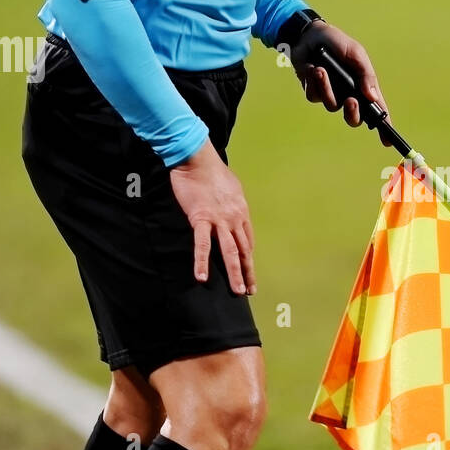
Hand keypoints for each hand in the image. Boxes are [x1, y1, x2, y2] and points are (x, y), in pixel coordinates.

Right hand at [168, 141, 255, 294]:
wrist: (198, 158)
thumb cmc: (212, 170)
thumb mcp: (231, 188)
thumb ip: (232, 203)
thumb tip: (231, 210)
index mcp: (241, 212)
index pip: (248, 240)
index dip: (249, 258)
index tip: (250, 271)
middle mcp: (235, 218)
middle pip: (244, 250)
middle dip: (248, 272)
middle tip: (250, 290)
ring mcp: (219, 220)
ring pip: (230, 252)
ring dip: (235, 273)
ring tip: (238, 291)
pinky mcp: (201, 219)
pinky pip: (202, 245)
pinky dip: (202, 262)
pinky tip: (201, 277)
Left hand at [290, 22, 392, 143]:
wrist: (309, 35)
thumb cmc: (337, 42)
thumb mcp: (356, 54)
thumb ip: (366, 74)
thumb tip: (372, 97)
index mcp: (363, 86)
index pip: (377, 110)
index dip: (384, 127)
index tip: (387, 141)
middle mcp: (348, 94)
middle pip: (354, 119)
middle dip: (353, 113)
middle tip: (350, 100)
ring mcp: (331, 94)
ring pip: (331, 105)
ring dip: (327, 88)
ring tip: (321, 70)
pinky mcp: (314, 92)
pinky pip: (315, 97)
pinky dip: (314, 82)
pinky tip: (312, 68)